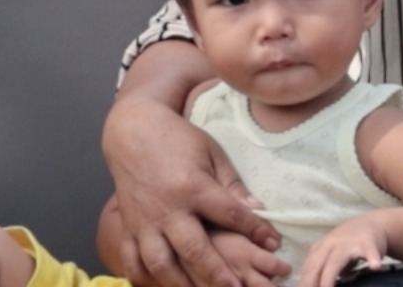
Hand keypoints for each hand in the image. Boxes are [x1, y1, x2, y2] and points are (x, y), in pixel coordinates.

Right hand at [103, 97, 284, 286]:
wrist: (131, 131)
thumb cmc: (177, 140)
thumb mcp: (211, 153)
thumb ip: (232, 185)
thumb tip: (258, 210)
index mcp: (193, 186)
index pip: (230, 214)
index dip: (255, 230)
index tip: (274, 244)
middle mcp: (168, 209)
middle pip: (195, 249)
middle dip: (218, 275)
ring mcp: (145, 221)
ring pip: (162, 263)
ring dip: (182, 285)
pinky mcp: (127, 227)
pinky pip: (132, 261)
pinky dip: (145, 279)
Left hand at [299, 216, 389, 286]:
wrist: (373, 223)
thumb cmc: (348, 244)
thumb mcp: (331, 254)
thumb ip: (322, 269)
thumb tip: (314, 286)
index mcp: (321, 248)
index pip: (308, 268)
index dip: (305, 283)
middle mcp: (331, 244)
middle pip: (317, 265)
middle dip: (312, 283)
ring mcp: (349, 243)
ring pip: (336, 261)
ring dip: (329, 277)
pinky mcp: (368, 243)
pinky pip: (370, 251)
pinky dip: (372, 259)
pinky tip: (375, 266)